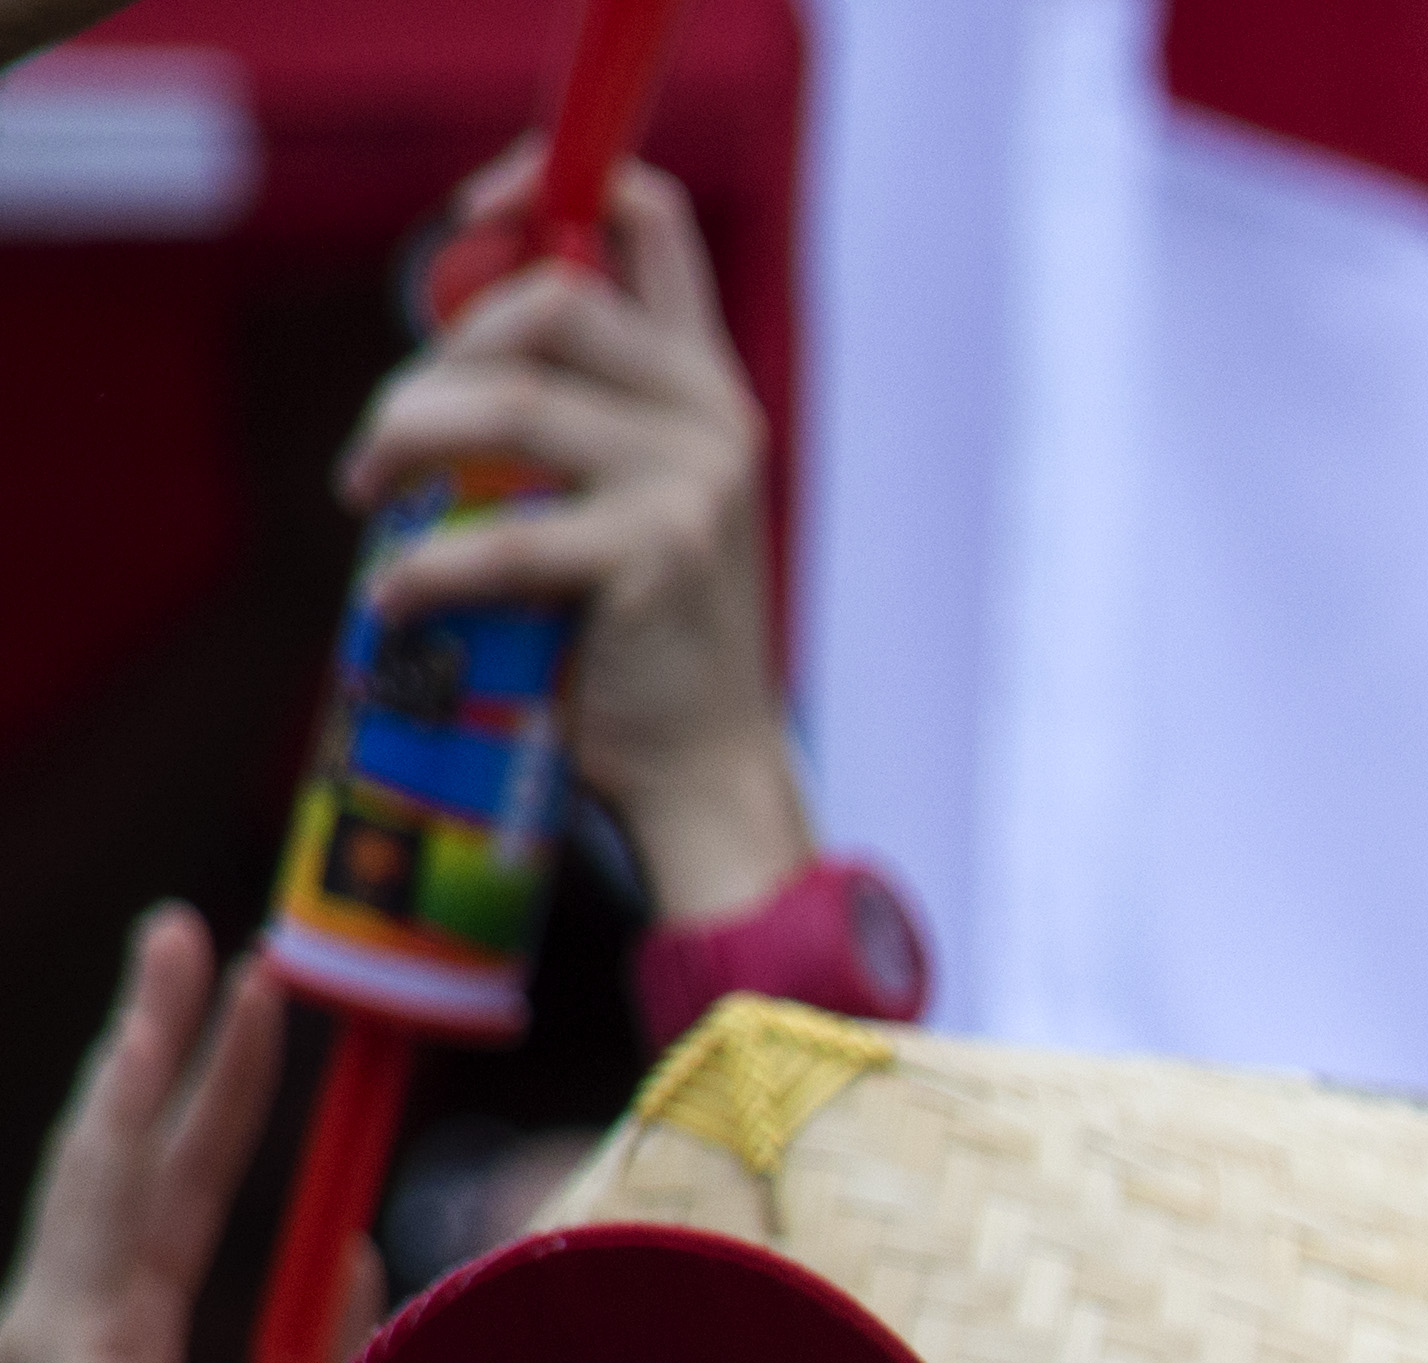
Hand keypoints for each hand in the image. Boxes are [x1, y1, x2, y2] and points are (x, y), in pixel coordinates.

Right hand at [3, 911, 319, 1362]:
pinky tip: (159, 1025)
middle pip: (152, 1165)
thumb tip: (355, 1255)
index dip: (235, 1125)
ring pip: (117, 1154)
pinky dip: (134, 1099)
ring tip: (191, 940)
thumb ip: (324, 1351)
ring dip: (158, 1042)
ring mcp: (63, 1338)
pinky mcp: (61, 1345)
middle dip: (192, 1054)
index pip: (194, 1220)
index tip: (287, 1046)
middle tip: (223, 946)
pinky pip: (105, 1195)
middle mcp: (92, 1344)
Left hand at [342, 153, 811, 924]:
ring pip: (508, 403)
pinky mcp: (658, 559)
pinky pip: (501, 537)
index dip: (547, 184)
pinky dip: (423, 568)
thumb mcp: (629, 496)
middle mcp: (714, 417)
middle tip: (388, 437)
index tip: (469, 214)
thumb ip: (574, 415)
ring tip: (370, 498)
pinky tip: (393, 600)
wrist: (707, 768)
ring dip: (404, 439)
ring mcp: (695, 484)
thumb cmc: (641, 636)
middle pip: (550, 300)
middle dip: (434, 356)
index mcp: (706, 385)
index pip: (649, 222)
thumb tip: (442, 363)